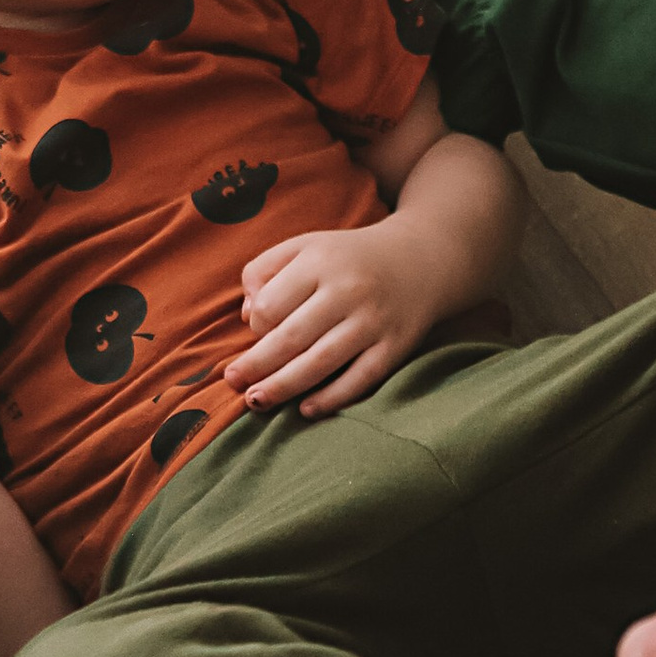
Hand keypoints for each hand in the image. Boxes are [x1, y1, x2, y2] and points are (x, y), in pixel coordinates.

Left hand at [225, 216, 440, 415]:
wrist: (422, 259)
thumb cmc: (348, 258)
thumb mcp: (305, 246)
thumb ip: (264, 270)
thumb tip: (247, 317)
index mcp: (320, 260)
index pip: (271, 305)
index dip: (256, 327)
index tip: (257, 335)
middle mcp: (348, 289)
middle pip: (290, 338)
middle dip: (256, 366)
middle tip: (233, 384)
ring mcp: (373, 320)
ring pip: (320, 362)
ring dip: (283, 387)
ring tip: (256, 401)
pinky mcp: (395, 346)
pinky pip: (360, 379)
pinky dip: (332, 398)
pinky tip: (306, 410)